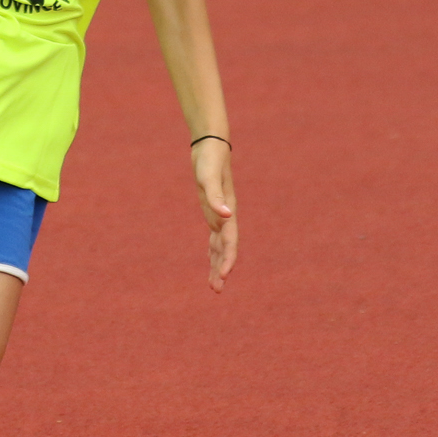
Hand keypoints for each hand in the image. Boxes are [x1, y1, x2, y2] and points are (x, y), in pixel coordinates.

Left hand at [191, 137, 236, 291]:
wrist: (210, 146)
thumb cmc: (209, 161)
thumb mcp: (208, 177)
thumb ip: (215, 196)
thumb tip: (226, 215)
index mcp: (227, 212)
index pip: (229, 242)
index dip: (227, 259)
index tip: (223, 277)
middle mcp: (225, 217)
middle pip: (226, 249)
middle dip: (221, 269)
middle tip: (216, 290)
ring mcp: (219, 214)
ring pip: (220, 246)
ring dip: (217, 264)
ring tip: (214, 285)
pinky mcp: (212, 210)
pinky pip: (214, 236)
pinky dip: (213, 250)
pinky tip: (211, 259)